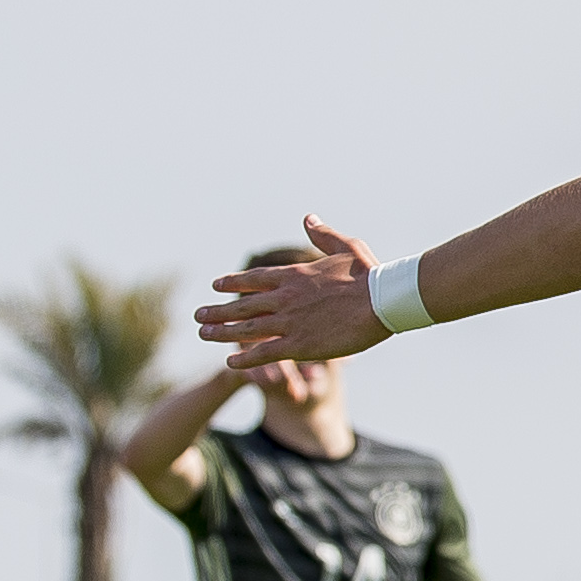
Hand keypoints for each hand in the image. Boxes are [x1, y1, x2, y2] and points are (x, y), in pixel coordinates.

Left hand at [199, 216, 397, 368]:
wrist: (381, 300)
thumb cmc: (369, 274)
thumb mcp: (345, 246)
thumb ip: (322, 235)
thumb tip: (308, 218)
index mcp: (294, 275)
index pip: (254, 279)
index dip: (233, 283)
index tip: (216, 286)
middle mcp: (285, 297)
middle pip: (243, 304)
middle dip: (218, 310)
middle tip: (198, 315)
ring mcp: (289, 322)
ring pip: (247, 329)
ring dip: (223, 332)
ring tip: (203, 334)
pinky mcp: (300, 344)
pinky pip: (265, 353)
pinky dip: (246, 359)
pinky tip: (230, 362)